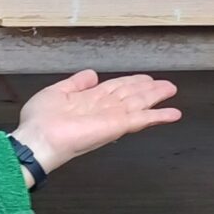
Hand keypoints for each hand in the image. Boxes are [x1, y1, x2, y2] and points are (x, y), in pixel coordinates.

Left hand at [12, 71, 180, 176]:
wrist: (39, 139)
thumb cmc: (41, 120)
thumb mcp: (57, 92)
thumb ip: (76, 83)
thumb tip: (91, 74)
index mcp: (89, 100)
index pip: (115, 88)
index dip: (131, 82)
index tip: (145, 78)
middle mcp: (103, 108)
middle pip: (131, 95)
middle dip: (149, 89)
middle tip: (167, 85)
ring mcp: (112, 118)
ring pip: (139, 103)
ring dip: (156, 97)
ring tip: (172, 90)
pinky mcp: (117, 126)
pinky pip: (141, 119)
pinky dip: (158, 116)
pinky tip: (174, 113)